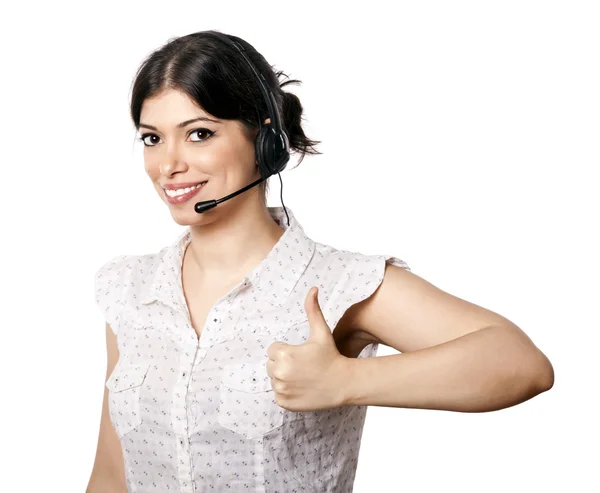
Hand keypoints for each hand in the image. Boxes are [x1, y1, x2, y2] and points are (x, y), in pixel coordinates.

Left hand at [266, 287, 350, 411]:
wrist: (343, 383)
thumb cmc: (331, 356)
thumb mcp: (321, 332)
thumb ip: (312, 310)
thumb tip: (313, 289)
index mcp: (283, 354)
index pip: (273, 350)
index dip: (287, 350)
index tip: (301, 354)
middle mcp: (279, 372)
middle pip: (271, 365)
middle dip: (284, 364)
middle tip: (303, 366)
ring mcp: (281, 389)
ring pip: (274, 380)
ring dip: (285, 378)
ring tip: (303, 376)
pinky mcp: (284, 403)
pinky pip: (278, 395)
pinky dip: (287, 392)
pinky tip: (302, 388)